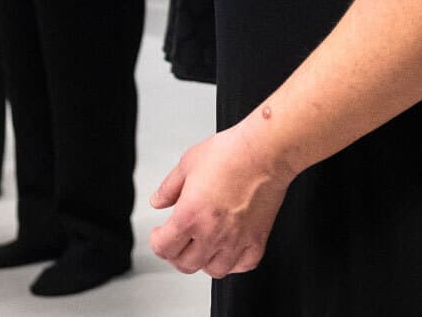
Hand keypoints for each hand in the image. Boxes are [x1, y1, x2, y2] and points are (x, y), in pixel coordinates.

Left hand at [149, 120, 293, 278]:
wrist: (264, 151)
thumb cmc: (230, 153)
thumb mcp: (187, 163)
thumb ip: (169, 188)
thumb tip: (158, 201)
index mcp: (189, 215)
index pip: (164, 248)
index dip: (157, 242)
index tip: (159, 235)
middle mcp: (211, 233)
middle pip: (186, 264)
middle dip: (176, 255)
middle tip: (177, 243)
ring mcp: (236, 240)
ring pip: (214, 270)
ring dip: (204, 262)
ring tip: (202, 249)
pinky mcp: (257, 239)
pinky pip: (244, 265)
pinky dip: (234, 263)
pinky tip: (230, 251)